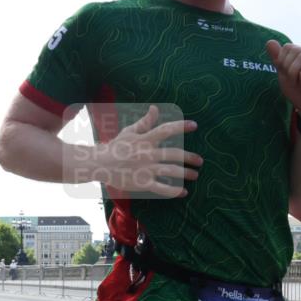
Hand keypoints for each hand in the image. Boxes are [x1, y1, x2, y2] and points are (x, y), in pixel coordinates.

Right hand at [85, 105, 202, 197]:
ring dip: (186, 173)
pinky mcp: (142, 183)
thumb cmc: (116, 147)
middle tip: (200, 161)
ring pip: (171, 171)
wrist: (100, 164)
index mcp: (145, 140)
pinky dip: (174, 191)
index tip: (195, 125)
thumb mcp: (129, 131)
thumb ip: (145, 122)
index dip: (181, 126)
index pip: (165, 130)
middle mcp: (147, 154)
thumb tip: (155, 108)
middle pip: (174, 154)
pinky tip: (183, 191)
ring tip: (195, 175)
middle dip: (190, 157)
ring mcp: (145, 169)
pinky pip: (162, 188)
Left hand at [265, 41, 300, 123]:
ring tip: (296, 83)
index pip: (289, 47)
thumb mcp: (284, 75)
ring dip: (294, 73)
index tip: (284, 74)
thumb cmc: (298, 93)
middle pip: (296, 50)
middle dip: (287, 67)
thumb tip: (269, 41)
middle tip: (290, 80)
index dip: (282, 60)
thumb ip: (278, 59)